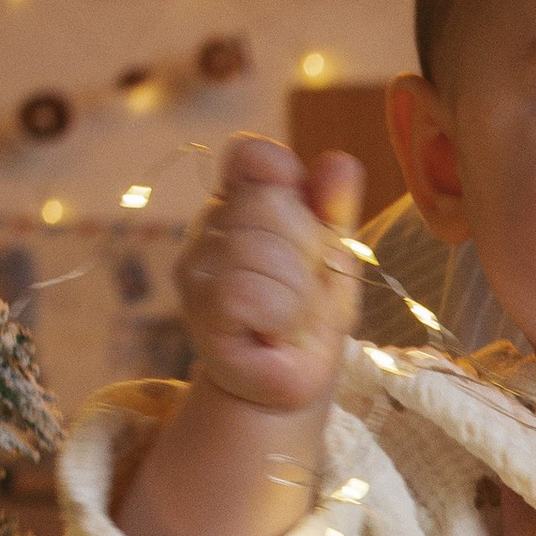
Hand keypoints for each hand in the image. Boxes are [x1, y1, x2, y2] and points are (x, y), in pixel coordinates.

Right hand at [177, 137, 361, 415]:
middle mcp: (208, 227)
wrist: (289, 379)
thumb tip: (339, 161)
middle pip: (272, 203)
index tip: (308, 225)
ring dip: (298, 292)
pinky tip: (273, 332)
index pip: (254, 156)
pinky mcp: (197, 309)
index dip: (288, 182)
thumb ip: (334, 209)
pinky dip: (280, 317)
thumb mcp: (333, 255)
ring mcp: (195, 268)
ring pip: (264, 251)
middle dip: (308, 252)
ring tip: (289, 315)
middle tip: (303, 289)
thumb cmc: (308, 312)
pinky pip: (250, 294)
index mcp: (239, 201)